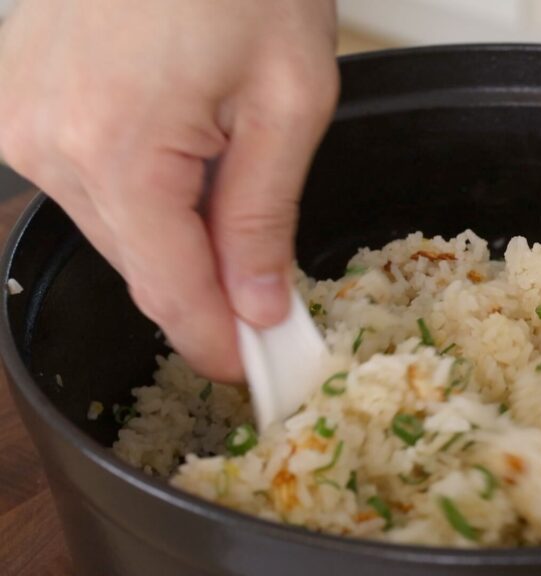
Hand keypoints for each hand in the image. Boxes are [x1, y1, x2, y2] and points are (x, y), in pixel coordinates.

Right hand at [0, 0, 339, 380]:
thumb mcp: (290, 101)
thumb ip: (264, 216)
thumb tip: (253, 305)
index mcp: (115, 148)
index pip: (169, 292)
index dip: (219, 345)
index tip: (260, 371)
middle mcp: (45, 141)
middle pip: (140, 266)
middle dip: (210, 293)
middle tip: (273, 299)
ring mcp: (21, 118)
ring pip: (115, 229)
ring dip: (180, 236)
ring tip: (235, 183)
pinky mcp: (20, 100)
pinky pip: (90, 183)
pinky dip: (146, 193)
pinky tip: (189, 153)